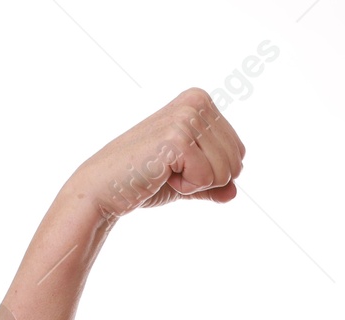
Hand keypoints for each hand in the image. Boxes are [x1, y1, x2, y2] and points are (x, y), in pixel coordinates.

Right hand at [66, 87, 246, 222]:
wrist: (105, 187)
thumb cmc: (145, 180)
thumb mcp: (188, 179)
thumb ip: (215, 184)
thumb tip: (235, 192)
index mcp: (200, 101)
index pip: (240, 152)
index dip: (213, 172)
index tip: (180, 164)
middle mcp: (196, 102)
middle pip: (237, 162)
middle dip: (208, 180)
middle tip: (171, 170)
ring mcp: (186, 117)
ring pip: (225, 172)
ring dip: (196, 183)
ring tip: (165, 171)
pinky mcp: (176, 138)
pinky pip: (207, 178)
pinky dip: (186, 187)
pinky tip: (161, 174)